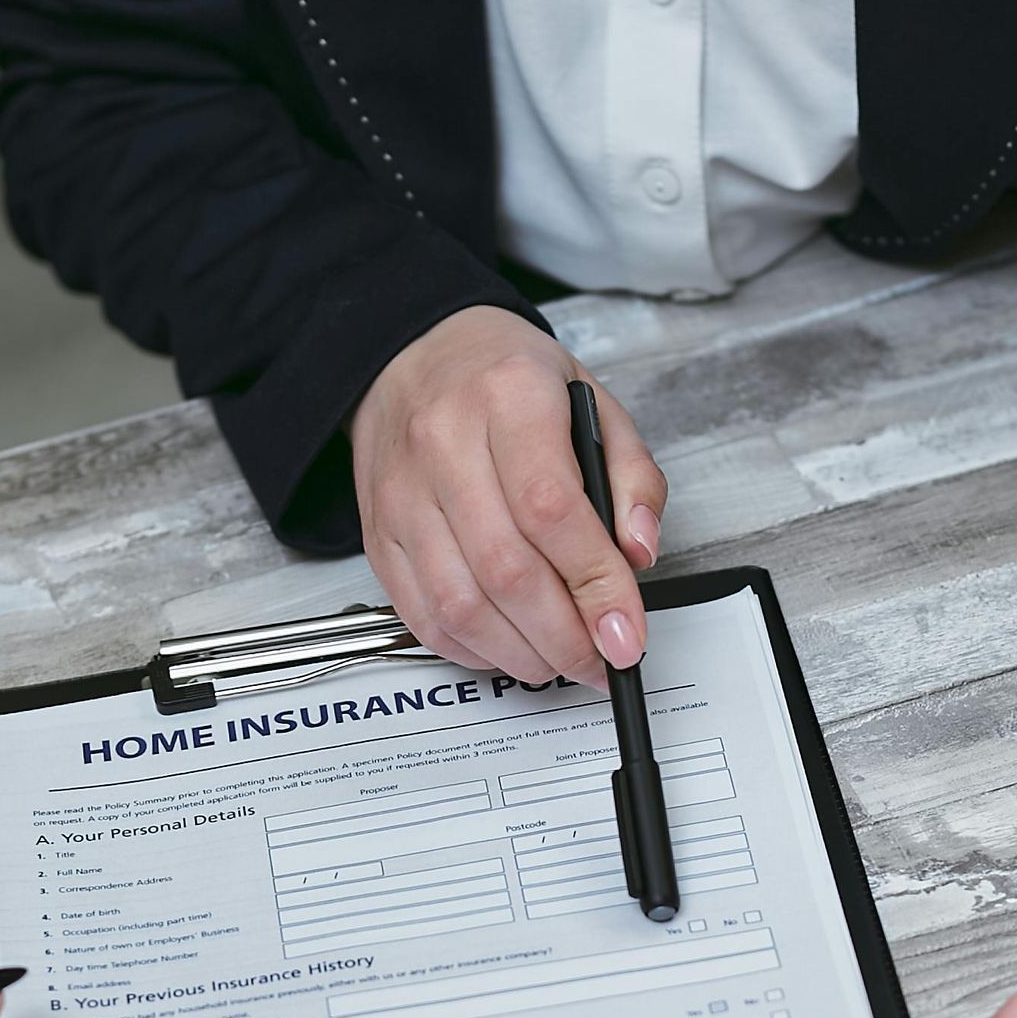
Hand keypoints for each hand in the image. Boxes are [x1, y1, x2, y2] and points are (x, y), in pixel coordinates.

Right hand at [350, 306, 665, 686]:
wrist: (413, 357)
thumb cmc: (506, 380)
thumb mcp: (592, 403)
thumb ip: (632, 478)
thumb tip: (637, 552)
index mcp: (509, 396)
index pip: (552, 508)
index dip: (595, 584)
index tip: (626, 630)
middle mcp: (444, 442)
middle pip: (506, 568)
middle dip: (564, 636)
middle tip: (600, 658)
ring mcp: (402, 494)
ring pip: (460, 604)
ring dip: (521, 654)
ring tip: (560, 660)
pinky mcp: (378, 535)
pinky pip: (421, 615)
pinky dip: (472, 650)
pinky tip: (508, 647)